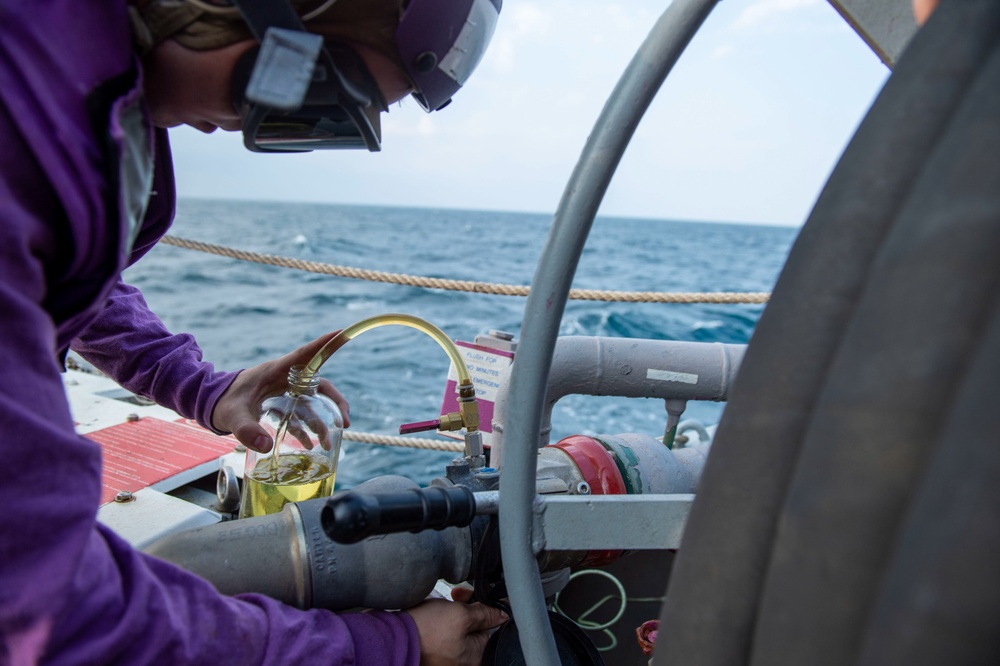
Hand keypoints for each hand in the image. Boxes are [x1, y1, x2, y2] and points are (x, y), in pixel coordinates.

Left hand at [211, 332, 349, 451]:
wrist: (212, 404)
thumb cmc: (222, 402)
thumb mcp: (232, 416)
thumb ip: (246, 430)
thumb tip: (266, 446)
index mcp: (275, 371)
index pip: (305, 356)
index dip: (324, 345)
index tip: (343, 333)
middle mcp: (285, 379)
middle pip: (319, 384)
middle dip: (335, 401)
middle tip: (345, 421)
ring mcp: (284, 392)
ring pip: (313, 402)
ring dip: (323, 420)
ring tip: (330, 440)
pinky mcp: (280, 405)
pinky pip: (301, 415)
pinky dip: (308, 429)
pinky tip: (312, 444)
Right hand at [405, 587, 508, 665]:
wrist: (393, 637)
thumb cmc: (427, 630)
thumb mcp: (461, 615)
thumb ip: (485, 613)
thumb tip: (503, 614)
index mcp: (474, 659)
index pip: (489, 627)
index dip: (481, 607)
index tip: (470, 596)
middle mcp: (461, 662)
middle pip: (473, 628)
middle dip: (465, 608)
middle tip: (454, 597)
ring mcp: (446, 658)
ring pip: (458, 628)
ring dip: (451, 611)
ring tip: (439, 606)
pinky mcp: (433, 652)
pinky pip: (444, 633)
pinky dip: (440, 620)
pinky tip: (432, 612)